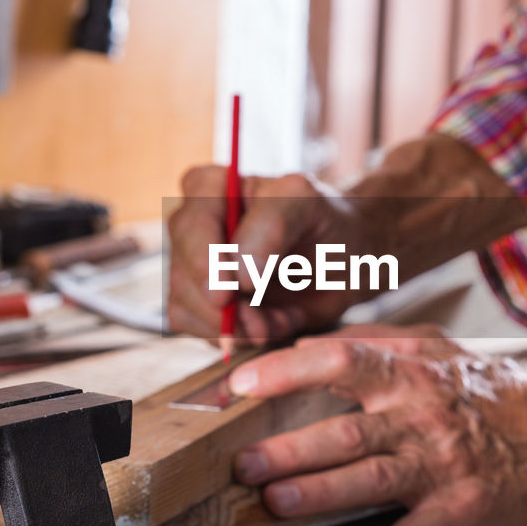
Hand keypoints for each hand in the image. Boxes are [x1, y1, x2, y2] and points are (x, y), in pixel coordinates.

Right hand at [167, 134, 526, 348]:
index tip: (230, 292)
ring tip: (281, 319)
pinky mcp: (201, 305)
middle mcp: (193, 226)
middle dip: (224, 309)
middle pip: (183, 275)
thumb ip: (271, 226)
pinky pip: (200, 333)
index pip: (190, 226)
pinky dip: (240, 337)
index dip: (205, 263)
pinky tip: (274, 324)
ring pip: (186, 310)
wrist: (344, 259)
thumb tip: (238, 273)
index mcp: (210, 188)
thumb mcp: (308, 206)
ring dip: (236, 328)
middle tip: (265, 321)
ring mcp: (193, 269)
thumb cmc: (327, 223)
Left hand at [229, 326, 526, 525]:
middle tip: (243, 465)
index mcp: (409, 373)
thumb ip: (375, 343)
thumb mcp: (436, 348)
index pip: (340, 361)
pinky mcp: (462, 508)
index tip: (241, 387)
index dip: (287, 372)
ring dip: (320, 493)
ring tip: (276, 505)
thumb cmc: (490, 390)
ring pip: (371, 479)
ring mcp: (441, 464)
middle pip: (345, 431)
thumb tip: (308, 345)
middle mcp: (421, 416)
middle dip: (289, 450)